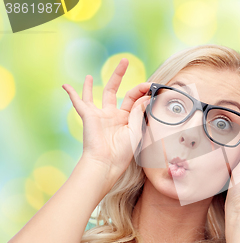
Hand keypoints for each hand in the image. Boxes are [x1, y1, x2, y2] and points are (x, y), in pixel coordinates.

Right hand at [62, 58, 151, 179]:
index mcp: (127, 118)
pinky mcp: (88, 116)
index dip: (142, 90)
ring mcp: (100, 115)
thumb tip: (147, 96)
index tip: (151, 85)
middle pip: (116, 90)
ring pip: (95, 95)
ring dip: (92, 83)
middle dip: (119, 75)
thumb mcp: (136, 129)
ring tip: (90, 74)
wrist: (107, 162)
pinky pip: (79, 103)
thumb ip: (139, 111)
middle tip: (124, 60)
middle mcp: (113, 115)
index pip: (134, 98)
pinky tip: (66, 85)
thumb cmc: (123, 151)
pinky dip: (72, 94)